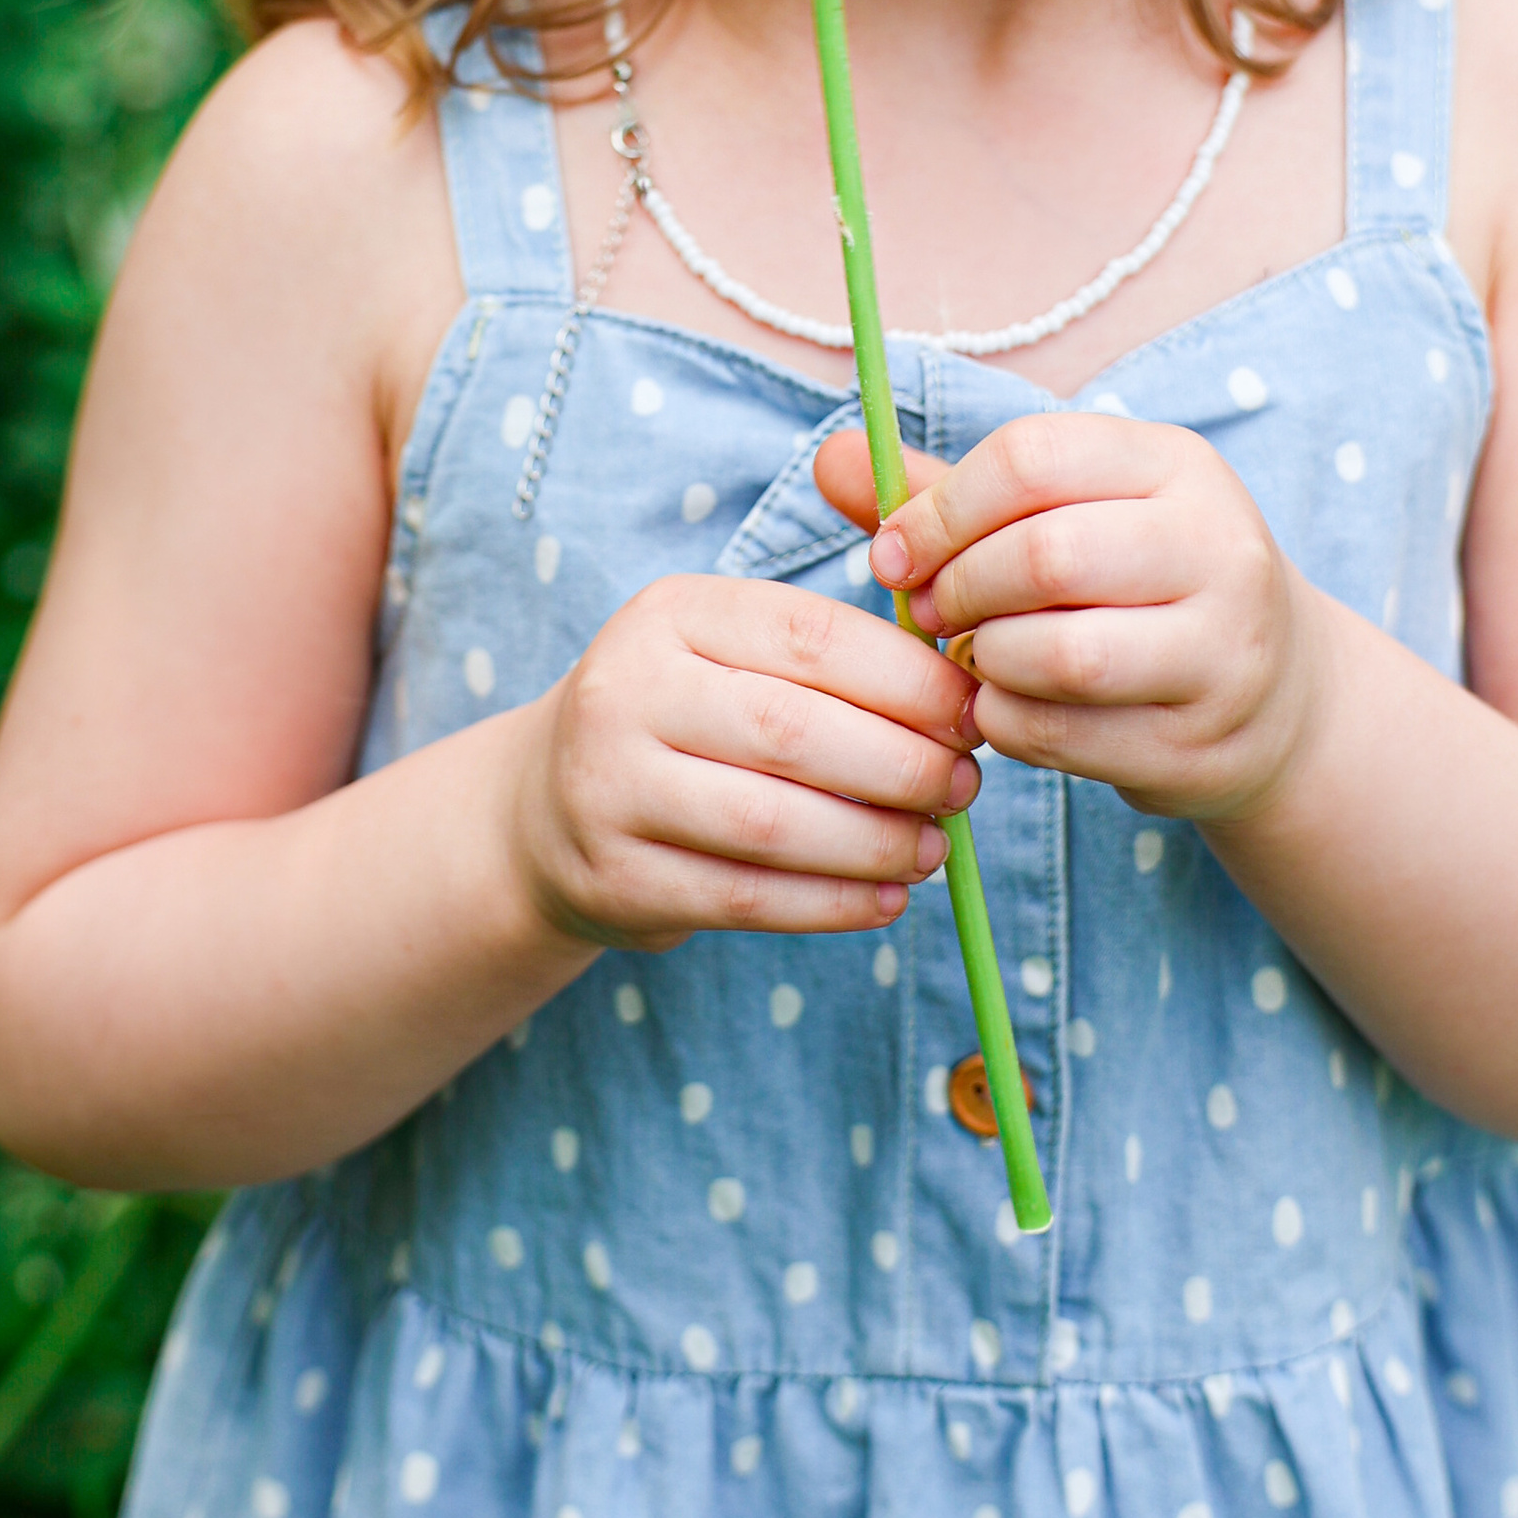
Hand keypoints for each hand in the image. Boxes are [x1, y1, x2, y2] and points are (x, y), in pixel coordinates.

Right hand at [508, 574, 981, 951]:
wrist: (546, 808)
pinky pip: (745, 898)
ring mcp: (609, 788)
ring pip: (771, 823)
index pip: (810, 636)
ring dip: (874, 842)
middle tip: (963, 787)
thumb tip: (966, 694)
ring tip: (934, 847)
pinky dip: (831, 903)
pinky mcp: (615, 878)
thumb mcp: (730, 651)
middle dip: (902, 765)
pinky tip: (886, 897)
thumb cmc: (684, 720)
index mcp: (671, 613)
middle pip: (793, 732)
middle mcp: (626, 691)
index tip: (971, 715)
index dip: (908, 680)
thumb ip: (831, 654)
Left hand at [818, 417, 1318, 828]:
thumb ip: (951, 494)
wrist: (1274, 698)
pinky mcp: (1202, 743)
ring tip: (977, 659)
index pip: (1033, 458)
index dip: (942, 510)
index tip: (895, 555)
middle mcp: (1219, 547)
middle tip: (934, 615)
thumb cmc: (1132, 587)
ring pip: (1061, 655)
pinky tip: (1006, 709)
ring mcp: (1224, 652)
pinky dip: (1008, 725)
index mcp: (1177, 465)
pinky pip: (1066, 736)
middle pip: (1045, 555)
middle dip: (960, 590)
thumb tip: (832, 456)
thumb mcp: (1066, 516)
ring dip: (987, 663)